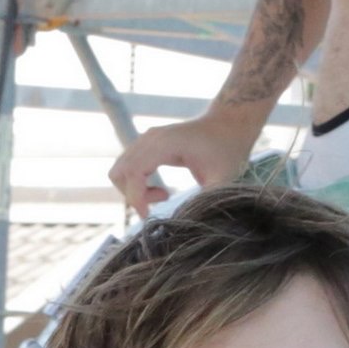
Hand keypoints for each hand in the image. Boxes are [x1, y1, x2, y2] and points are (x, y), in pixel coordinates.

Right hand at [109, 111, 260, 213]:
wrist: (229, 124)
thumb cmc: (228, 150)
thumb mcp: (223, 178)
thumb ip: (205, 199)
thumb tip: (189, 223)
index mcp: (164, 143)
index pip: (133, 172)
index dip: (136, 198)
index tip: (149, 217)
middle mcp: (150, 138)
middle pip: (119, 172)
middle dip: (133, 196)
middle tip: (158, 205)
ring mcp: (147, 140)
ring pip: (121, 170)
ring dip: (135, 190)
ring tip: (163, 196)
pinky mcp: (148, 145)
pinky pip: (130, 168)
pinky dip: (138, 184)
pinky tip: (162, 191)